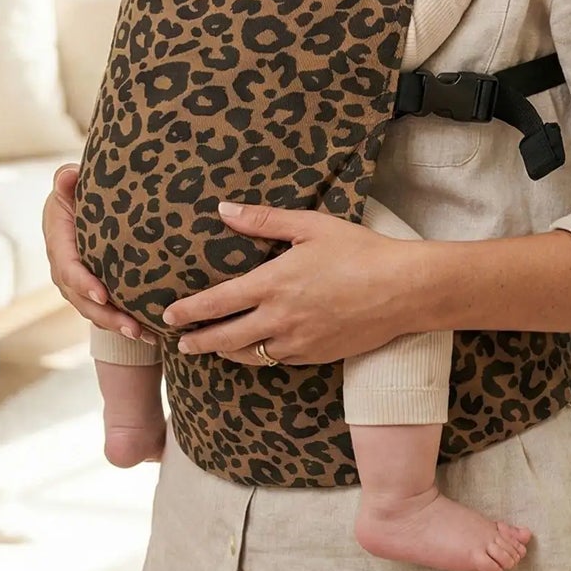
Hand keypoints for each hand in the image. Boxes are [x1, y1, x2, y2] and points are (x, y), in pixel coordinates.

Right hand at [42, 163, 151, 341]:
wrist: (81, 207)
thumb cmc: (78, 191)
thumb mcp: (69, 184)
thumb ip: (67, 181)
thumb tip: (66, 177)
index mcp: (58, 242)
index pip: (68, 268)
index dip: (83, 283)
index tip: (103, 294)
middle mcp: (63, 268)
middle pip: (82, 299)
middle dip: (106, 315)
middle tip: (132, 328)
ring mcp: (77, 283)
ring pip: (94, 311)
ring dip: (118, 326)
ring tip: (144, 335)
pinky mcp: (93, 290)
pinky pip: (105, 311)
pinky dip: (124, 323)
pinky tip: (149, 332)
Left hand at [163, 200, 416, 366]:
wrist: (401, 289)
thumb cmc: (358, 250)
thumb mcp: (310, 225)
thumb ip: (263, 220)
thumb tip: (224, 209)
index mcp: (273, 284)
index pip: (216, 303)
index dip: (188, 311)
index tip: (169, 316)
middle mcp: (279, 318)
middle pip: (224, 338)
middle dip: (198, 342)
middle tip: (181, 343)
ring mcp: (298, 342)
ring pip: (249, 356)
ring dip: (226, 353)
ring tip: (214, 349)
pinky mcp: (316, 356)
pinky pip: (278, 361)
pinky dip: (260, 357)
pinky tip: (257, 351)